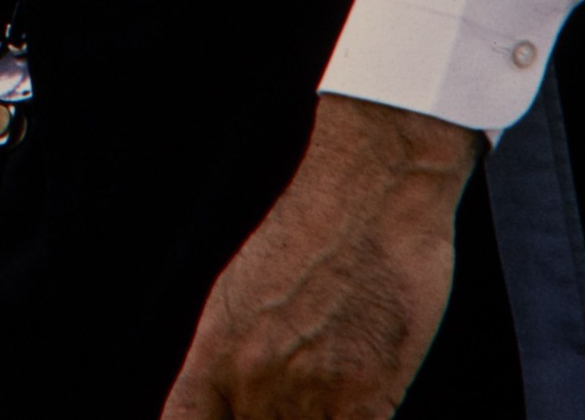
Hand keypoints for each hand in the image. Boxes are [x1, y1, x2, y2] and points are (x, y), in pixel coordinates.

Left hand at [157, 96, 480, 419]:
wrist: (369, 189)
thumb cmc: (311, 232)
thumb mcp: (245, 291)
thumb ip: (233, 357)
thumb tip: (231, 400)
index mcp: (214, 351)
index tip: (233, 415)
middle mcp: (252, 378)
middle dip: (273, 418)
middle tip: (295, 389)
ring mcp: (310, 392)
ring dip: (316, 419)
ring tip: (331, 377)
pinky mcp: (369, 397)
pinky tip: (363, 399)